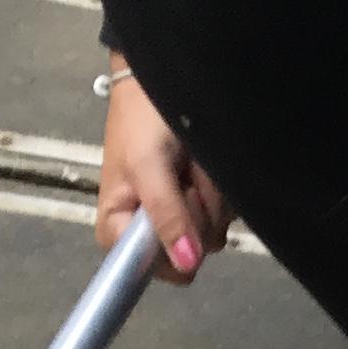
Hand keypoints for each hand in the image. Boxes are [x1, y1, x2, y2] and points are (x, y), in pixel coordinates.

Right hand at [96, 62, 229, 284]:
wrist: (165, 78)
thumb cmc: (142, 120)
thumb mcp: (147, 166)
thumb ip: (166, 216)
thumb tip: (186, 266)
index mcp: (120, 229)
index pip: (149, 270)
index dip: (170, 250)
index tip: (176, 214)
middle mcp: (152, 230)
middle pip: (189, 254)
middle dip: (195, 214)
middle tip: (184, 176)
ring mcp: (183, 217)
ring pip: (213, 233)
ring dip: (211, 196)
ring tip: (193, 161)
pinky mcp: (206, 203)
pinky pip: (227, 213)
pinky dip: (222, 188)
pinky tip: (207, 164)